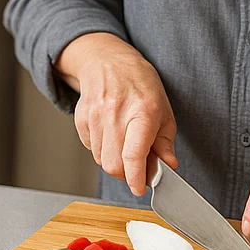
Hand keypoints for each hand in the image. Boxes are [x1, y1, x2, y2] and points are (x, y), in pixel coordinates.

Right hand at [58, 33, 177, 196]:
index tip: (140, 188)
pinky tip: (111, 134)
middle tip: (138, 169)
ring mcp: (95, 116)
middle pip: (114, 164)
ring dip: (114, 161)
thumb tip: (169, 166)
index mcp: (142, 110)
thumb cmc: (140, 83)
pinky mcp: (81, 119)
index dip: (136, 178)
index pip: (134, 154)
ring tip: (125, 144)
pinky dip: (102, 150)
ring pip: (101, 160)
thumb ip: (165, 141)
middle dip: (126, 175)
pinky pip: (90, 149)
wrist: (108, 61)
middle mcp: (116, 113)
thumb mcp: (163, 108)